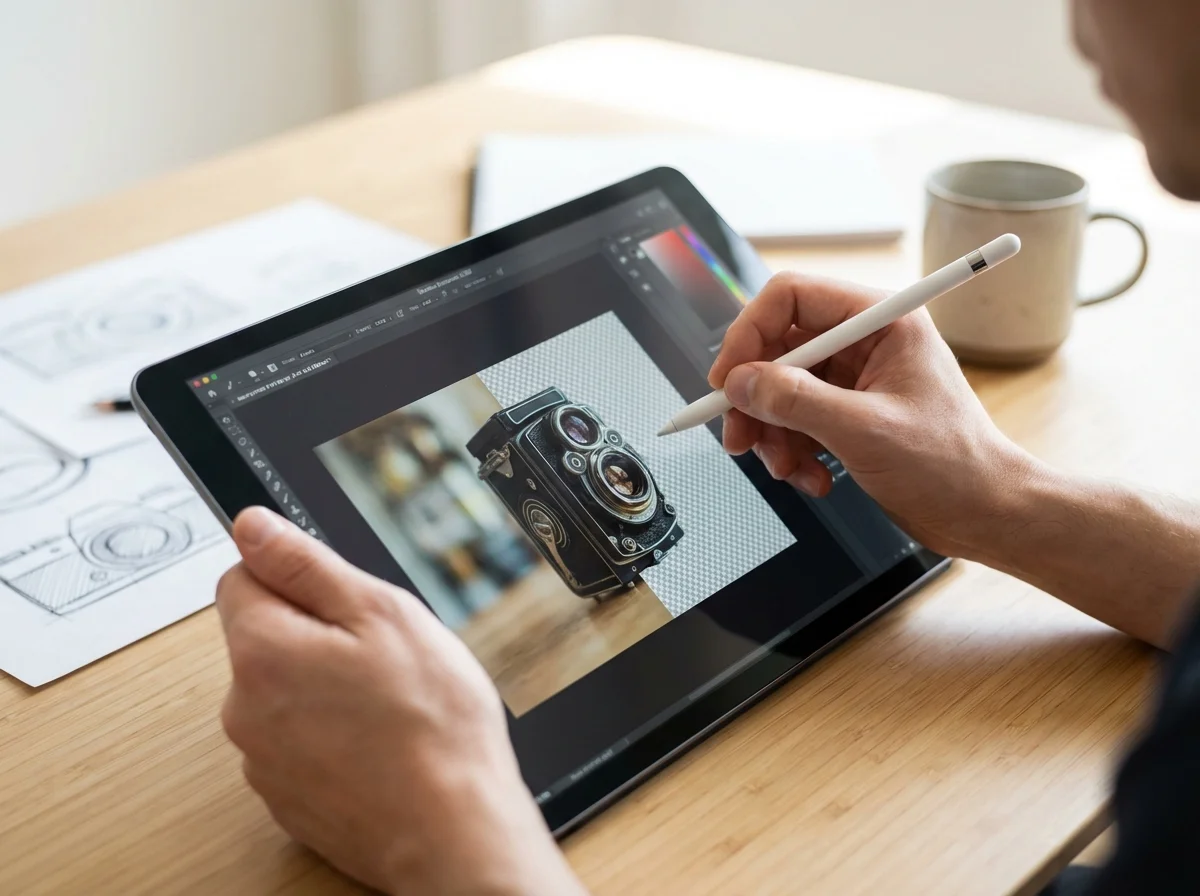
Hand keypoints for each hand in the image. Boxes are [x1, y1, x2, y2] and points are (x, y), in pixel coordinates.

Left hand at [216, 507, 585, 895]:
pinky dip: (331, 737)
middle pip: (265, 637)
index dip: (295, 576)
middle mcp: (243, 708)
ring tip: (388, 705)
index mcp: (262, 650)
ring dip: (324, 688)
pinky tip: (381, 744)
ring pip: (285, 693)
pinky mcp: (286, 799)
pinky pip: (299, 743)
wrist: (451, 830)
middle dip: (316, 634)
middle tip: (381, 654)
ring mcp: (262, 761)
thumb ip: (306, 565)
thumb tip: (252, 527)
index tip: (341, 598)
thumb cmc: (430, 725)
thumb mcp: (382, 613)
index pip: (240, 578)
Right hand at [708, 273, 1037, 558]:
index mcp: (882, 321)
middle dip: (756, 398)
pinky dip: (793, 453)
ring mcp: (856, 380)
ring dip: (773, 434)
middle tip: (739, 438)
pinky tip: (814, 479)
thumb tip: (741, 383)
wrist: (986, 515)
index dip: (749, 334)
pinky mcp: (849, 414)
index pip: (791, 297)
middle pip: (778, 348)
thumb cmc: (952, 466)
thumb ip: (796, 402)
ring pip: (781, 391)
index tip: (728, 380)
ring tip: (788, 471)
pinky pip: (796, 422)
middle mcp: (866, 342)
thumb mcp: (865, 431)